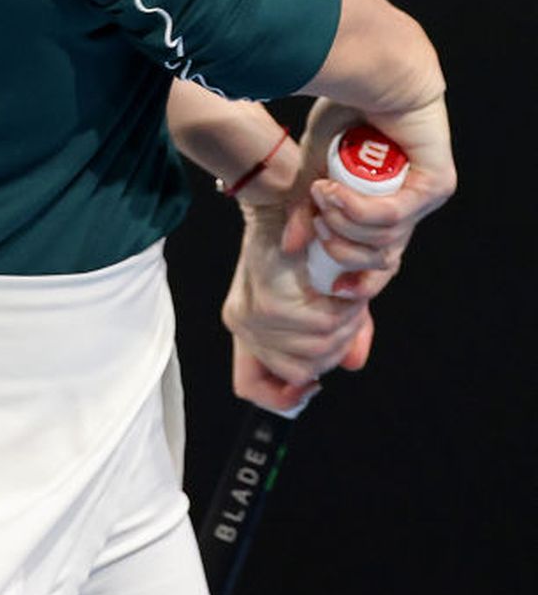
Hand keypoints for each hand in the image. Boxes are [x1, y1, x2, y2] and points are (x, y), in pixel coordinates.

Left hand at [223, 199, 374, 412]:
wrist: (286, 197)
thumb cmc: (304, 241)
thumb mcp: (323, 291)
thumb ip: (338, 330)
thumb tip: (352, 364)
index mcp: (247, 324)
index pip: (249, 385)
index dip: (280, 397)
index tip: (309, 387)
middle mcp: (242, 324)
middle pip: (300, 372)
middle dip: (335, 349)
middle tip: (348, 317)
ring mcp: (252, 317)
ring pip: (314, 354)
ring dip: (342, 331)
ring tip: (347, 302)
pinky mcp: (268, 305)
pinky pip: (318, 331)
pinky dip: (340, 315)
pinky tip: (342, 294)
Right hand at [281, 97, 455, 296]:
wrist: (371, 68)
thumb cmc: (344, 109)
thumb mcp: (315, 167)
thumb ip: (306, 208)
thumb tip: (291, 248)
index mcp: (384, 204)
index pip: (376, 260)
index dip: (351, 276)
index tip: (322, 278)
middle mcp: (408, 205)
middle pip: (381, 260)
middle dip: (341, 251)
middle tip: (316, 222)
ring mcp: (425, 196)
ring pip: (384, 240)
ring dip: (344, 223)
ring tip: (321, 193)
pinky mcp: (436, 184)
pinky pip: (393, 215)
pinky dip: (356, 209)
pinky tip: (331, 190)